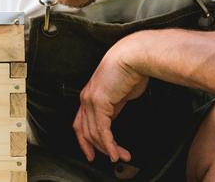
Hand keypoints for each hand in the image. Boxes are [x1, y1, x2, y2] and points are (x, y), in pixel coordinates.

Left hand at [73, 33, 149, 162]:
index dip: (85, 141)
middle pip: (85, 131)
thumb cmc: (130, 70)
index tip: (92, 154)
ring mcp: (90, 100)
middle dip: (99, 148)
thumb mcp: (120, 93)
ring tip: (121, 156)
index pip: (80, 123)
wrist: (133, 56)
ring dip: (108, 148)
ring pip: (94, 133)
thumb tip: (114, 118)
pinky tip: (115, 153)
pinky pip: (102, 130)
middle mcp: (85, 98)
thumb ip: (114, 106)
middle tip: (114, 158)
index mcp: (89, 96)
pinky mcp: (99, 102)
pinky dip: (109, 144)